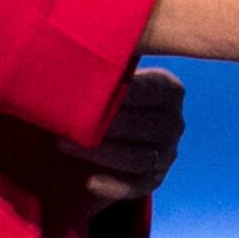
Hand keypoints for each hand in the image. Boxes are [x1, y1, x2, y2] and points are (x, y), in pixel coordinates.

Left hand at [67, 67, 183, 206]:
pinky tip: (88, 181)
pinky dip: (111, 185)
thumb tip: (80, 50)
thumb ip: (107, 67)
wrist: (110, 134)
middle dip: (103, 124)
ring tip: (64, 145)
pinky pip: (134, 186)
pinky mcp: (153, 180)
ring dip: (98, 153)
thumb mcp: (113, 76)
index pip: (148, 89)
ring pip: (136, 158)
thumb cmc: (106, 95)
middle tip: (69, 121)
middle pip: (141, 126)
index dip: (119, 92)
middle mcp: (173, 122)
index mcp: (169, 90)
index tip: (89, 90)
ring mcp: (166, 154)